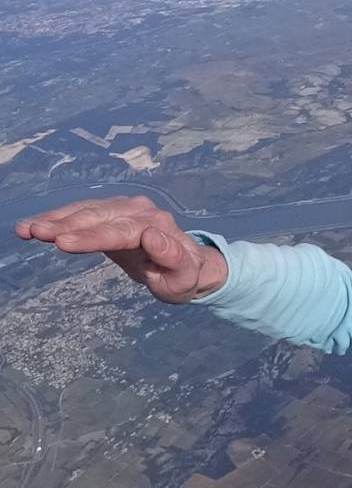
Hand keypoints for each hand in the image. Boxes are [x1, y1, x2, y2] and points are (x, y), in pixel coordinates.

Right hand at [13, 196, 227, 302]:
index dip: (92, 236)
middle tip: (35, 233)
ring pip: (87, 211)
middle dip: (66, 225)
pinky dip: (57, 218)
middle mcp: (141, 212)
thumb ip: (172, 258)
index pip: (122, 231)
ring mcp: (125, 208)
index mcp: (159, 228)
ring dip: (55, 219)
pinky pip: (81, 213)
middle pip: (100, 217)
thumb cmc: (183, 277)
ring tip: (26, 230)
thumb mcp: (183, 278)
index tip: (63, 243)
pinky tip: (32, 225)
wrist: (188, 264)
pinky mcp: (110, 211)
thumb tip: (151, 235)